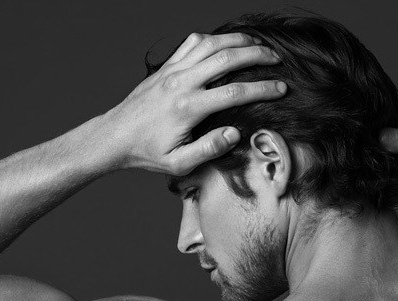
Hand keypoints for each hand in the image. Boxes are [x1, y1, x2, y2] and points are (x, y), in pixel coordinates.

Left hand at [105, 32, 286, 173]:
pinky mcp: (165, 67)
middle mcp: (181, 83)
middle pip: (226, 58)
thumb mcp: (178, 164)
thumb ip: (208, 149)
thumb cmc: (147, 153)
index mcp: (188, 108)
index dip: (263, 89)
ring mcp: (172, 71)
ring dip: (238, 41)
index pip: (235, 92)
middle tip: (277, 58)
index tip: (282, 88)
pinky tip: (226, 44)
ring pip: (210, 44)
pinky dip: (213, 38)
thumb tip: (235, 133)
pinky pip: (192, 43)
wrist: (115, 136)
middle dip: (257, 55)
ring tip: (259, 45)